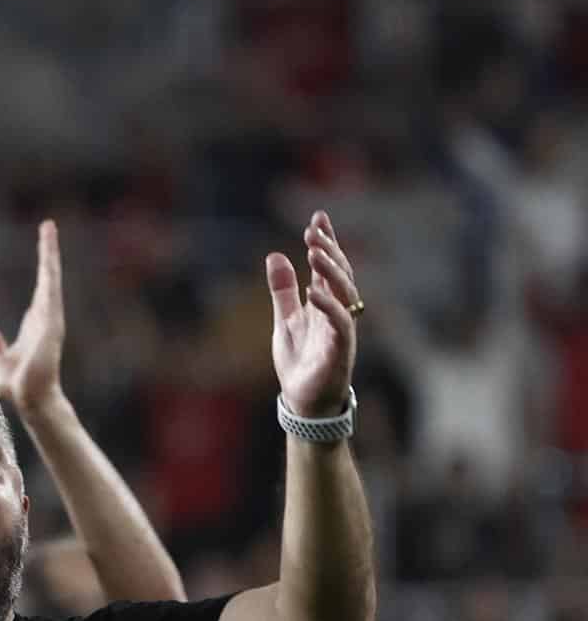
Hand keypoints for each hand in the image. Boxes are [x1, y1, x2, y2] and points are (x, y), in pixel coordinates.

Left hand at [0, 220, 66, 414]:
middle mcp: (46, 316)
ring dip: (51, 255)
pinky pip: (51, 295)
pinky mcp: (51, 326)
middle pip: (49, 276)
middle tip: (49, 225)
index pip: (40, 285)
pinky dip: (50, 276)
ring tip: (50, 230)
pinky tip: (50, 257)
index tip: (43, 244)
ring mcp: (51, 320)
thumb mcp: (0, 359)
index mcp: (36, 321)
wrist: (31, 400)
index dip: (42, 264)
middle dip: (49, 250)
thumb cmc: (18, 384)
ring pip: (51, 280)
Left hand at [267, 211, 358, 418]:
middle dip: (331, 250)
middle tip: (314, 228)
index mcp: (326, 305)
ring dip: (332, 271)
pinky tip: (313, 288)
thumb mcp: (285, 320)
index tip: (318, 217)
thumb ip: (282, 290)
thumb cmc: (301, 362)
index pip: (330, 267)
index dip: (327, 242)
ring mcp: (342, 331)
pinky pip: (340, 324)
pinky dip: (328, 305)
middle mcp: (338, 314)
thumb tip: (275, 255)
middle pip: (341, 275)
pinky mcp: (340, 351)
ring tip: (315, 249)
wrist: (303, 403)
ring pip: (345, 293)